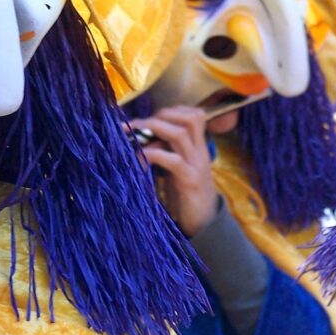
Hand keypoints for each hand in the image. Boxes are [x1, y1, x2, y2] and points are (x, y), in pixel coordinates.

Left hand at [130, 106, 218, 236]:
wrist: (204, 224)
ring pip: (180, 134)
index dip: (172, 110)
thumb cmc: (186, 195)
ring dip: (153, 129)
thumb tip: (142, 138)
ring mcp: (197, 165)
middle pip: (190, 118)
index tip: (148, 115)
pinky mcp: (190, 181)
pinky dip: (153, 154)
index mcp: (198, 147)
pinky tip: (138, 159)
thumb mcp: (178, 168)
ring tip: (131, 134)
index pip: (195, 115)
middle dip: (160, 116)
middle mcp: (200, 152)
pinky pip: (173, 160)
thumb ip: (167, 151)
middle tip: (135, 123)